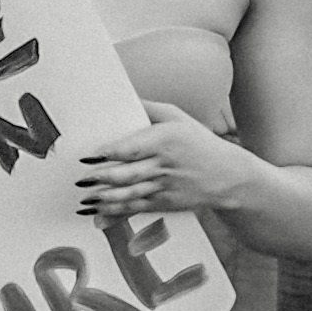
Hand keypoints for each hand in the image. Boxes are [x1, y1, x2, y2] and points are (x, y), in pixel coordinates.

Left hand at [67, 115, 239, 222]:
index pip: (132, 148)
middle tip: (81, 180)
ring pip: (130, 194)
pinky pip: (136, 208)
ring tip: (84, 198)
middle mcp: (165, 165)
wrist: (229, 176)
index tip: (89, 156)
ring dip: (105, 199)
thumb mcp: (178, 118)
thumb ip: (149, 108)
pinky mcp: (166, 203)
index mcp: (166, 140)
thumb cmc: (200, 142)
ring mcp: (165, 186)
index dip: (108, 154)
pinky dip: (115, 212)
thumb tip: (123, 98)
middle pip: (128, 174)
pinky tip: (97, 212)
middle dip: (102, 179)